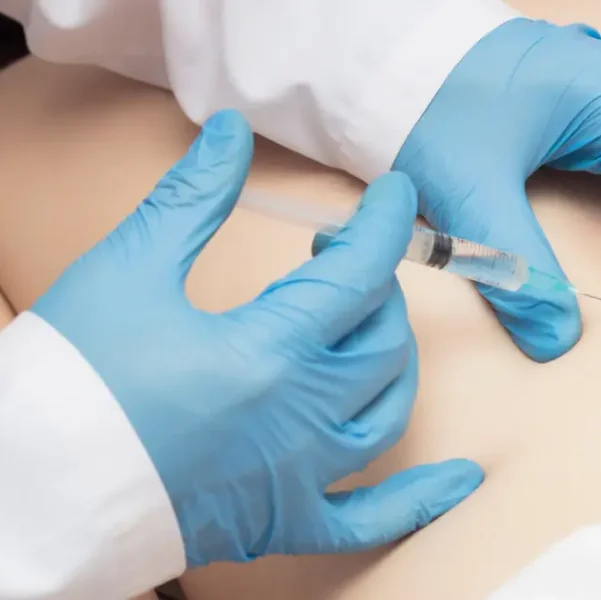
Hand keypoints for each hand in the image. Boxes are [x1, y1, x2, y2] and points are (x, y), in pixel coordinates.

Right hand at [32, 110, 482, 565]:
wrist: (32, 491)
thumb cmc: (72, 383)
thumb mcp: (127, 271)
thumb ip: (192, 199)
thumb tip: (232, 133)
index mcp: (269, 351)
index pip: (360, 274)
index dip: (384, 225)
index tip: (394, 195)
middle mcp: (302, 417)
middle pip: (382, 338)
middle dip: (375, 287)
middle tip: (337, 261)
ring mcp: (300, 476)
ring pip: (388, 410)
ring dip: (394, 360)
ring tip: (371, 330)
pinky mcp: (285, 522)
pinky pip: (370, 520)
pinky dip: (418, 500)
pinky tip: (460, 480)